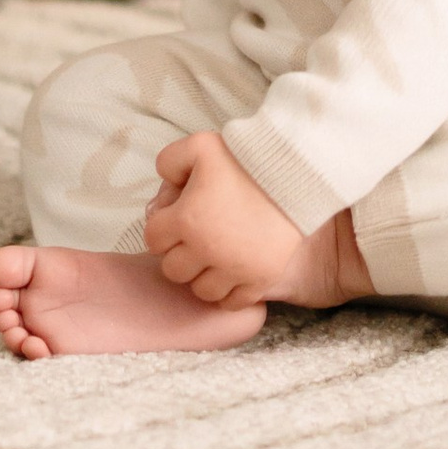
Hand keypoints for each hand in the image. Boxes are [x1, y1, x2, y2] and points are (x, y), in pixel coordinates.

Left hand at [144, 130, 311, 305]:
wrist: (294, 175)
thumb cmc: (245, 159)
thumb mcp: (199, 145)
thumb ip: (169, 161)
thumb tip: (164, 187)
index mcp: (187, 219)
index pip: (153, 240)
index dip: (162, 228)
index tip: (176, 219)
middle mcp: (207, 251)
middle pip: (173, 271)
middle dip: (178, 255)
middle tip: (194, 239)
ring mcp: (235, 269)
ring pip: (202, 291)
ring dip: (202, 276)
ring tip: (214, 256)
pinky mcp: (260, 280)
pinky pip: (232, 303)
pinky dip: (229, 292)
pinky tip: (233, 272)